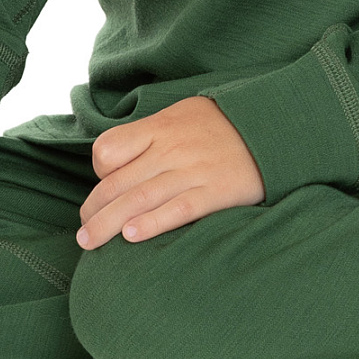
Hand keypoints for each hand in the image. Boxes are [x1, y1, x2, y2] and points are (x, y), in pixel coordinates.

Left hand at [77, 96, 263, 249]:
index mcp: (159, 127)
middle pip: (117, 183)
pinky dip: (152, 223)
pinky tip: (132, 236)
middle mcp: (170, 149)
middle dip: (94, 211)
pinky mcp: (215, 192)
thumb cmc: (222, 124)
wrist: (275, 125)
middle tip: (83, 233)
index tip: (102, 191)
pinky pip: (177, 210)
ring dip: (109, 224)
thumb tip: (118, 162)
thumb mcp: (182, 114)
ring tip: (90, 243)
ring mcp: (192, 171)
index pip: (108, 150)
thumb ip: (151, 135)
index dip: (98, 175)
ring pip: (139, 200)